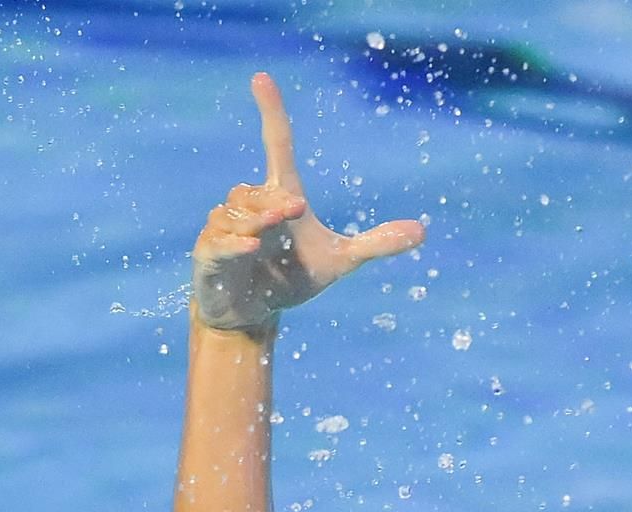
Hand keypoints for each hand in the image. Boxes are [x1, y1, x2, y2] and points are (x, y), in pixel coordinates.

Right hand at [192, 72, 425, 334]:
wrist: (255, 314)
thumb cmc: (292, 278)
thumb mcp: (340, 261)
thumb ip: (376, 244)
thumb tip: (422, 232)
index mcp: (280, 196)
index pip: (277, 144)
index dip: (271, 111)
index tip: (262, 77)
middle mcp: (251, 204)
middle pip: (259, 189)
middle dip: (275, 202)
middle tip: (294, 211)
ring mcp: (225, 227)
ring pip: (238, 213)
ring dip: (256, 223)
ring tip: (265, 243)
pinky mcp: (209, 253)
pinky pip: (219, 240)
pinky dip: (235, 243)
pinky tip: (250, 247)